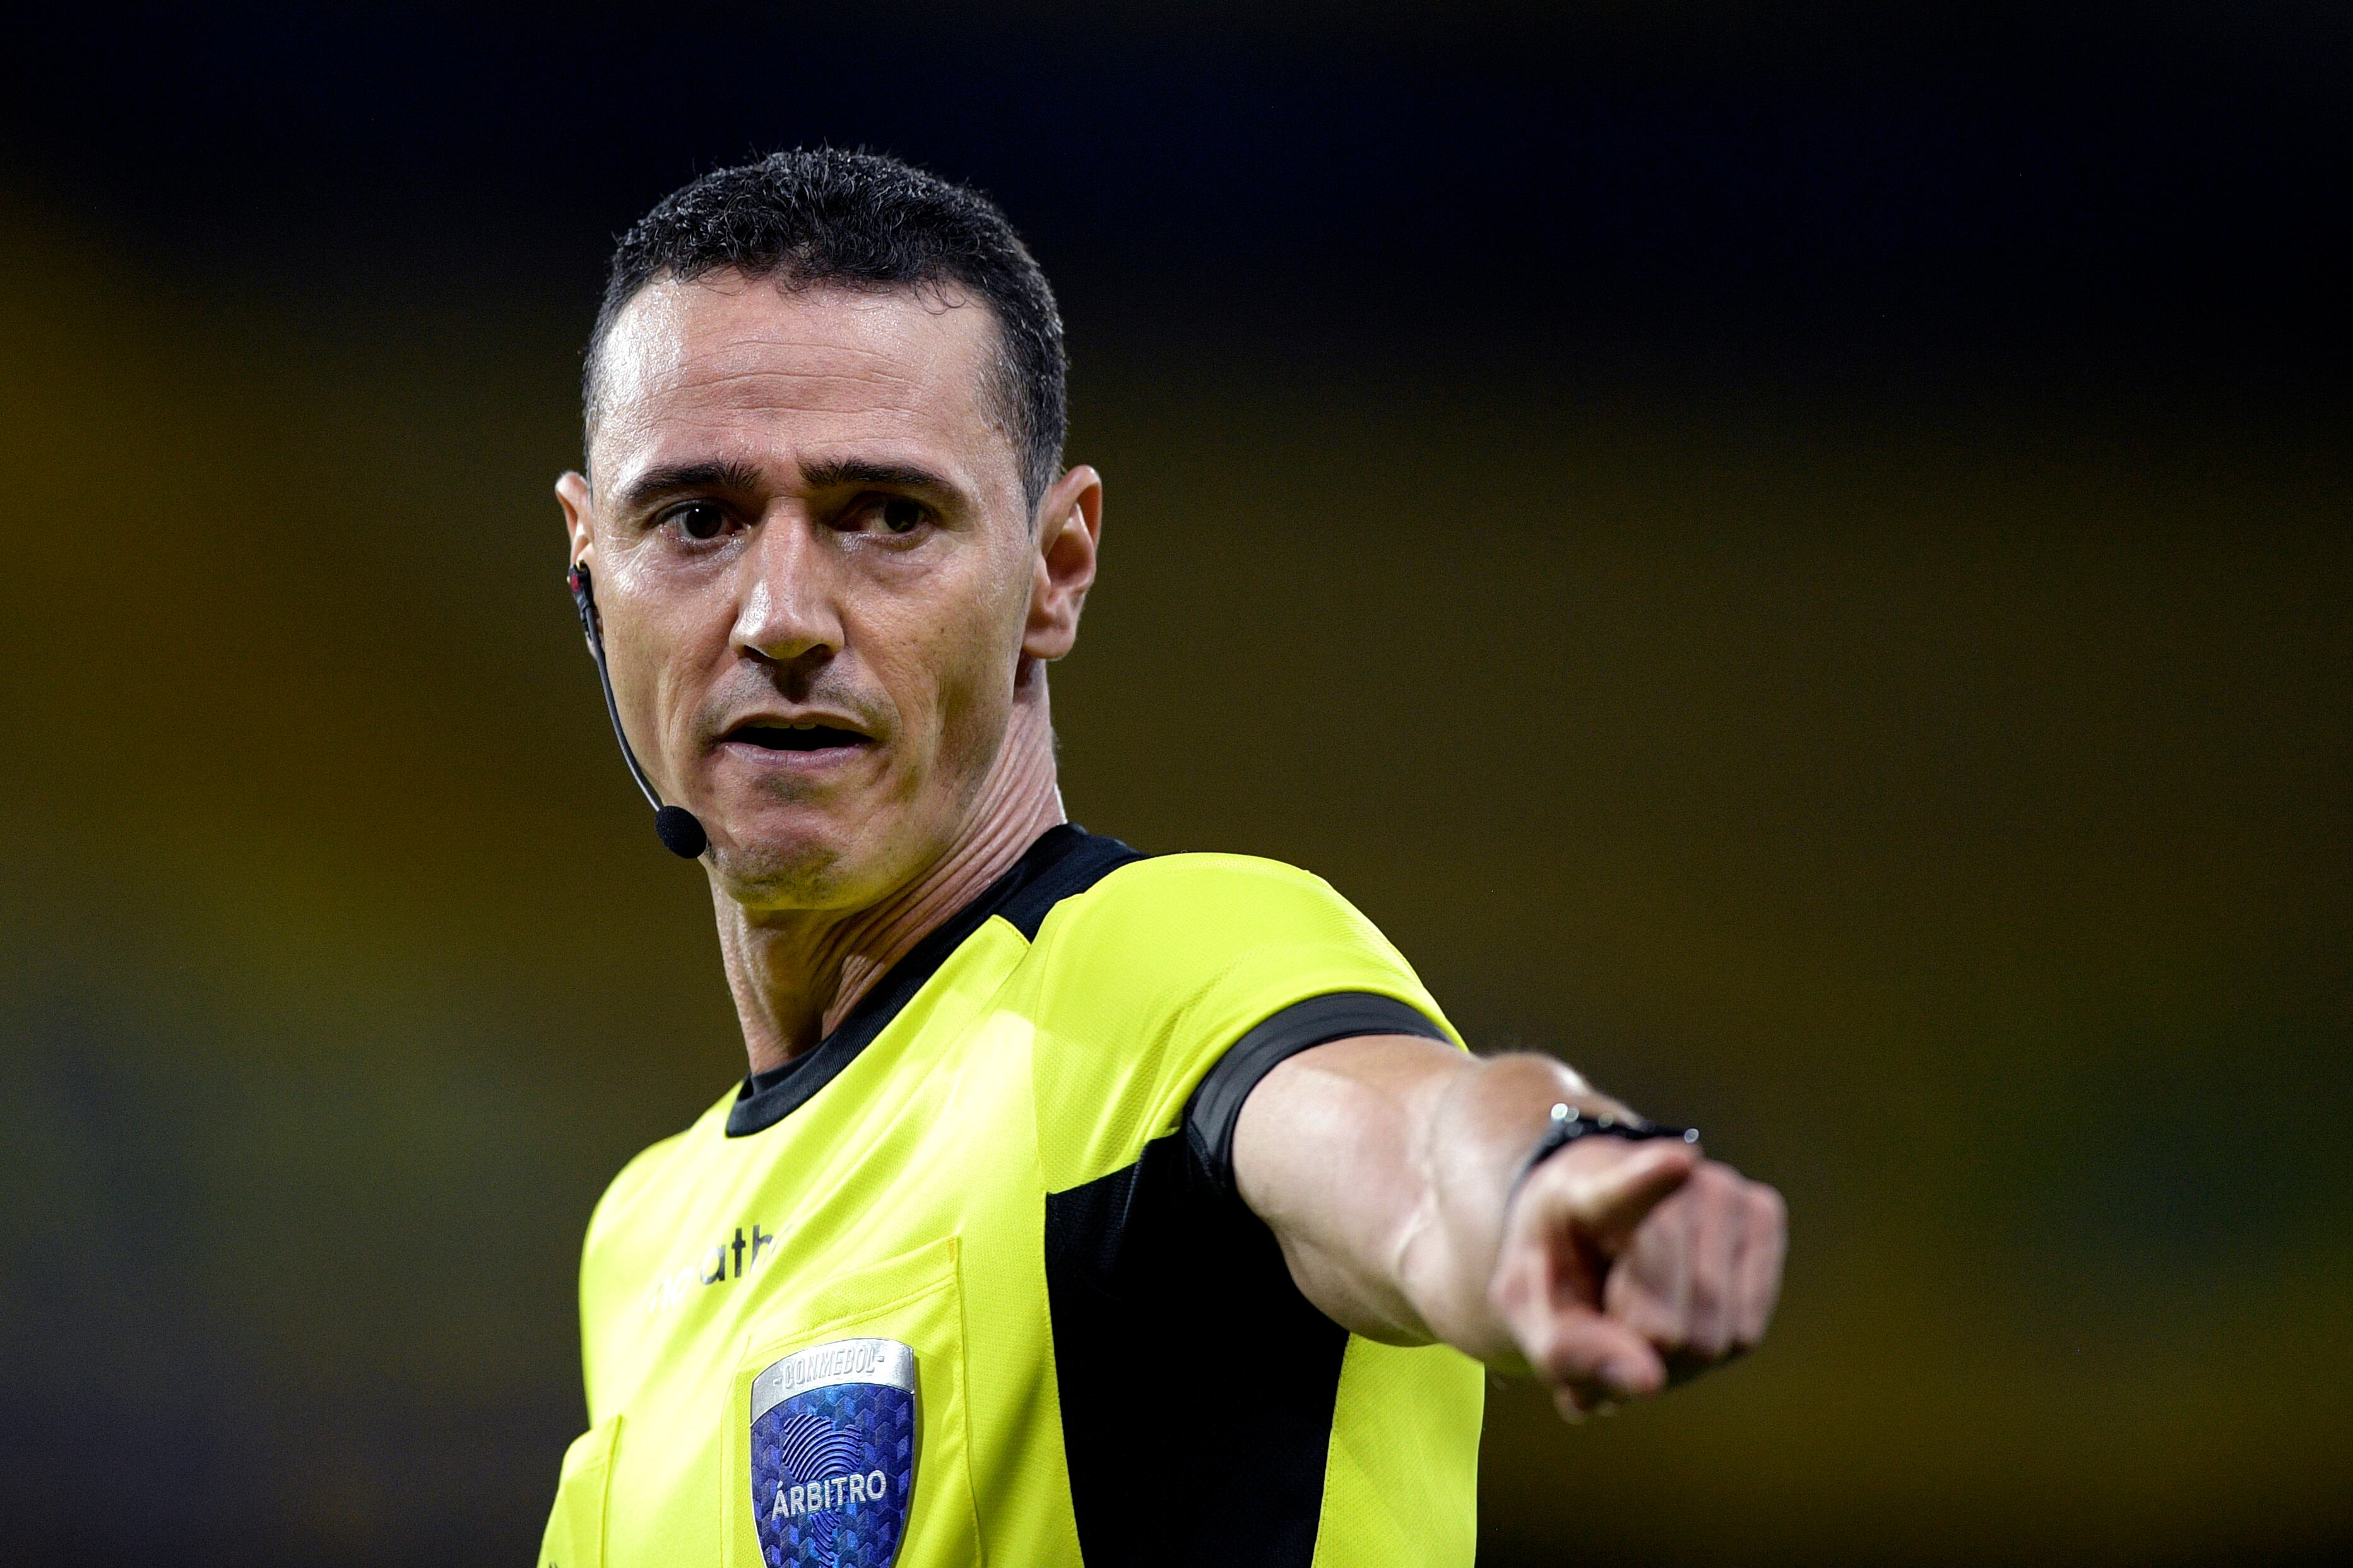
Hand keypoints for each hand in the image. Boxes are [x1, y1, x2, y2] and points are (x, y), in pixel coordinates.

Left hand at [1487, 1137, 1785, 1419]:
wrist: (1592, 1221)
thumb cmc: (1561, 1268)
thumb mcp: (1530, 1313)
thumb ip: (1570, 1352)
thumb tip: (1648, 1382)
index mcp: (1586, 1191)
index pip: (1622, 1189)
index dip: (1651, 1178)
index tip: (1679, 1162)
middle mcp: (1667, 1176)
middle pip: (1672, 1328)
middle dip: (1638, 1358)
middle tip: (1610, 1332)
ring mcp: (1722, 1189)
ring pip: (1718, 1338)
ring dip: (1675, 1360)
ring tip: (1641, 1320)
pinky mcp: (1763, 1212)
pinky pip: (1747, 1331)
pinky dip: (1714, 1347)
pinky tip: (1682, 1310)